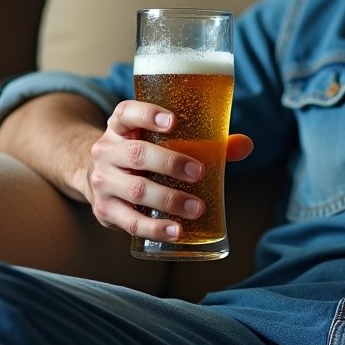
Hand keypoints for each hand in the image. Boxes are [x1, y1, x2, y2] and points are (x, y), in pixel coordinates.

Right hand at [86, 99, 252, 240]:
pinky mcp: (105, 210)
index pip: (126, 113)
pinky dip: (155, 228)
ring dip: (169, 200)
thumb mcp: (160, 142)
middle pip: (137, 154)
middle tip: (199, 172)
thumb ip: (204, 142)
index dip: (147, 114)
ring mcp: (103, 182)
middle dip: (170, 163)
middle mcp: (106, 151)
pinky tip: (176, 231)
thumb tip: (246, 145)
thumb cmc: (143, 155)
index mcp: (120, 127)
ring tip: (196, 208)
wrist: (99, 178)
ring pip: (135, 190)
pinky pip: (130, 221)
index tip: (173, 121)